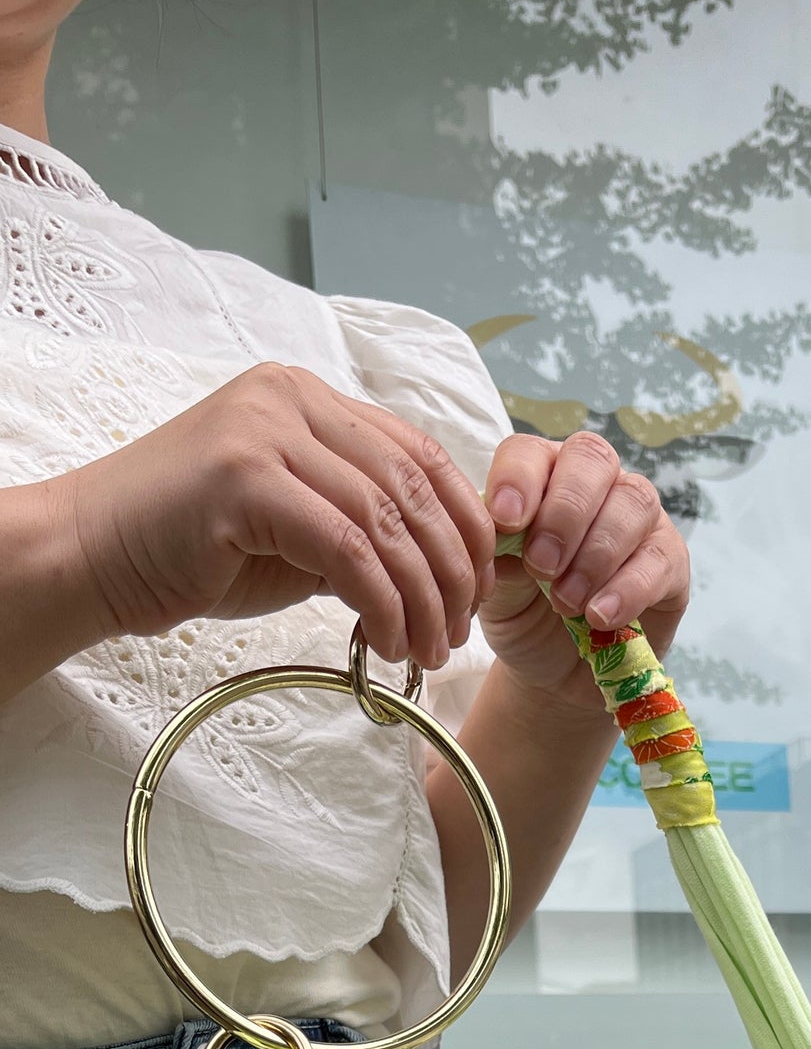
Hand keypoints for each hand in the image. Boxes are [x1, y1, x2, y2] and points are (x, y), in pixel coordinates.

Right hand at [59, 361, 492, 671]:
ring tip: (427, 650)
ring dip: (420, 597)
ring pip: (386, 521)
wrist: (93, 556)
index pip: (420, 454)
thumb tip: (435, 565)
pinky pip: (346, 549)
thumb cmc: (190, 549)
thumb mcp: (294, 528)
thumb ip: (357, 526)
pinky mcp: (245, 479)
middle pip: (413, 486)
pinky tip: (385, 640)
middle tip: (459, 632)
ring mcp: (265, 432)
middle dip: (452, 570)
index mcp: (307, 397)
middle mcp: (290, 398)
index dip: (465, 525)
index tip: (479, 588)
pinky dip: (380, 602)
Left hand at [476, 432, 690, 713]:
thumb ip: (497, 552)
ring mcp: (639, 517)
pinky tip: (599, 616)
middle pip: (592, 459)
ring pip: (633, 502)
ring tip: (565, 602)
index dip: (520, 478)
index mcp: (543, 476)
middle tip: (542, 566)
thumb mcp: (496, 586)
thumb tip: (502, 529)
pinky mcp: (670, 561)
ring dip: (596, 553)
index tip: (506, 520)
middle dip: (565, 513)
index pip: (531, 452)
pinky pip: (658, 559)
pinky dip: (627, 589)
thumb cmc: (523, 614)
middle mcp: (596, 483)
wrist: (555, 673)